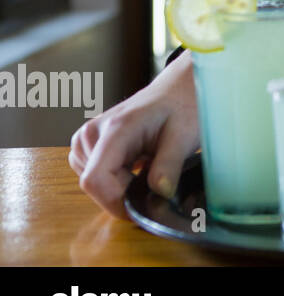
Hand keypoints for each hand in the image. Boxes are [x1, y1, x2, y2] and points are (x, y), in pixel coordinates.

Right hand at [69, 50, 199, 219]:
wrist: (178, 88)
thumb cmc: (183, 106)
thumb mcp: (185, 136)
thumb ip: (169, 165)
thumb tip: (159, 193)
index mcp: (116, 128)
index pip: (95, 179)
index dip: (115, 202)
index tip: (142, 207)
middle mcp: (93, 132)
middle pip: (93, 184)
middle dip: (122, 193)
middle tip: (155, 180)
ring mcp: (87, 137)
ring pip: (93, 182)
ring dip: (120, 184)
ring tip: (148, 164)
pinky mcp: (88, 143)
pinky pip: (95, 173)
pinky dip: (116, 177)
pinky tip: (137, 163)